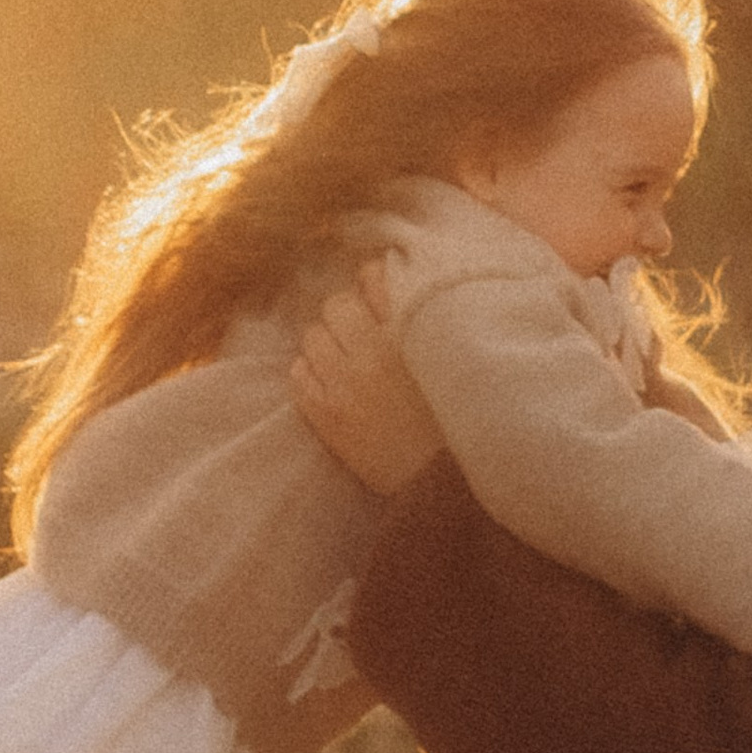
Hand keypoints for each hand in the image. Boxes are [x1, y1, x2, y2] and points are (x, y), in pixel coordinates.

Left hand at [290, 272, 445, 495]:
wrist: (440, 481)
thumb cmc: (453, 415)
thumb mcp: (448, 355)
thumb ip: (417, 312)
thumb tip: (383, 271)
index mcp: (413, 332)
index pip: (373, 277)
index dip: (371, 284)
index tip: (375, 300)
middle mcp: (376, 352)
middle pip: (336, 305)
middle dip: (344, 313)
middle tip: (358, 332)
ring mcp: (347, 384)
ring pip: (312, 336)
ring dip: (325, 342)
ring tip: (344, 360)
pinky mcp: (327, 415)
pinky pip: (298, 374)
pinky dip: (309, 372)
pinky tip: (330, 382)